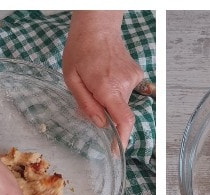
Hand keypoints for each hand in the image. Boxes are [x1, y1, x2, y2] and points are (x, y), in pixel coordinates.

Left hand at [63, 11, 144, 150]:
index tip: (115, 151)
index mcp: (108, 87)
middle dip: (105, 114)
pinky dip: (114, 92)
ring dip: (108, 101)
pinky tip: (104, 77)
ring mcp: (133, 79)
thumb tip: (100, 124)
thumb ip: (86, 104)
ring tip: (95, 82)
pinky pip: (125, 93)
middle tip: (89, 98)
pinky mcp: (136, 74)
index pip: (123, 120)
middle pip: (118, 114)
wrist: (97, 27)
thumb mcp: (72, 80)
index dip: (121, 139)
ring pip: (121, 103)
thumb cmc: (80, 50)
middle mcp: (124, 85)